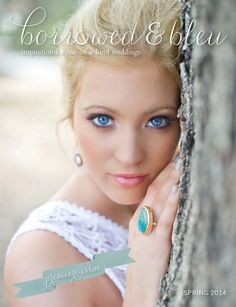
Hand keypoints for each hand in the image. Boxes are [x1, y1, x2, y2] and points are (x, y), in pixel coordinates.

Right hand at [123, 157, 180, 306]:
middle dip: (165, 174)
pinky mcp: (156, 246)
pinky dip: (170, 204)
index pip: (148, 192)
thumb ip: (150, 222)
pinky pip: (164, 221)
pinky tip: (177, 191)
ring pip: (157, 202)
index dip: (159, 175)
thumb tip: (162, 204)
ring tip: (179, 167)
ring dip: (169, 183)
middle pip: (152, 192)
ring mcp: (147, 233)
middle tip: (177, 157)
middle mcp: (140, 223)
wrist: (139, 290)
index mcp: (137, 221)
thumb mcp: (143, 239)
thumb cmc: (144, 264)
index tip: (170, 161)